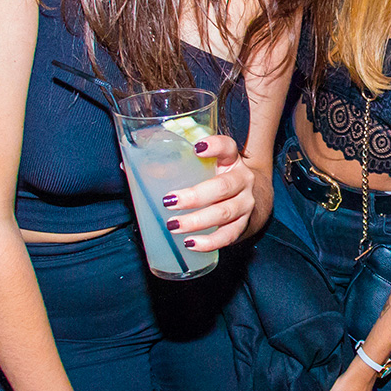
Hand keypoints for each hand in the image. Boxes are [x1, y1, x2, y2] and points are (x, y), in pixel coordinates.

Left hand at [160, 134, 254, 249]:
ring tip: (174, 225)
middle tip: (169, 201)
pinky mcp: (243, 225)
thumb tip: (139, 168)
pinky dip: (209, 242)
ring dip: (197, 221)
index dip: (215, 146)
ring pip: (224, 213)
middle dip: (194, 196)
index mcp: (231, 160)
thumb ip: (182, 164)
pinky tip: (190, 243)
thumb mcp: (209, 167)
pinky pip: (227, 236)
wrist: (252, 201)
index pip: (228, 147)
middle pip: (222, 187)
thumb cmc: (218, 180)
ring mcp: (246, 203)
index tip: (197, 148)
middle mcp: (243, 180)